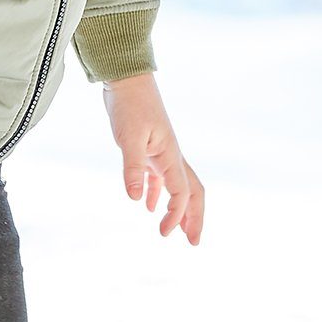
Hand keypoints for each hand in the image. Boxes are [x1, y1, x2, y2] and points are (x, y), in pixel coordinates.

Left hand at [102, 73, 203, 244]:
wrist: (126, 78)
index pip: (181, 193)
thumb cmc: (129, 105)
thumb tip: (136, 199)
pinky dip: (158, 193)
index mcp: (170, 155)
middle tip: (194, 242)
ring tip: (178, 231)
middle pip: (193, 192)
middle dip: (195, 218)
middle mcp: (171, 155)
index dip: (176, 216)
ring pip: (179, 185)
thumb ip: (133, 167)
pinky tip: (148, 205)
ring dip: (181, 208)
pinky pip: (160, 176)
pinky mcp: (150, 147)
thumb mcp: (128, 138)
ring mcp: (161, 151)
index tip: (164, 233)